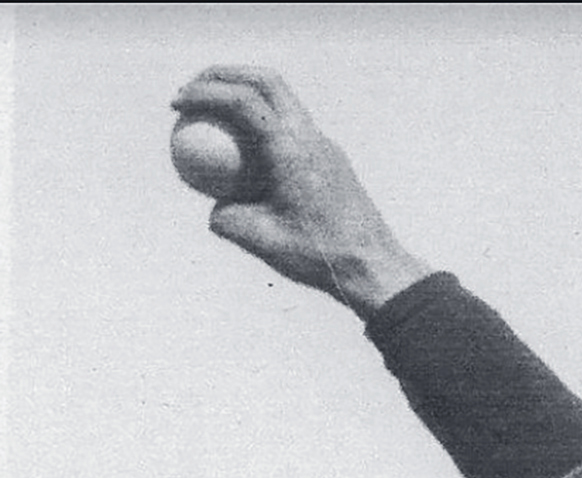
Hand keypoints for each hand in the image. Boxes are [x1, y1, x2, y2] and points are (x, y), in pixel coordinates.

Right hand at [171, 67, 429, 316]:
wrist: (376, 270)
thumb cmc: (321, 259)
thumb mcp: (263, 243)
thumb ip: (229, 221)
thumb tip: (211, 209)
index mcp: (292, 149)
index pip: (242, 100)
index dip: (203, 94)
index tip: (176, 106)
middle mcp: (311, 137)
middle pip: (264, 80)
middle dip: (223, 75)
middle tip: (193, 91)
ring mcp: (325, 144)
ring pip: (282, 98)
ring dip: (246, 94)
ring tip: (216, 114)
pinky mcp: (332, 158)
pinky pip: (292, 125)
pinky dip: (264, 121)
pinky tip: (247, 149)